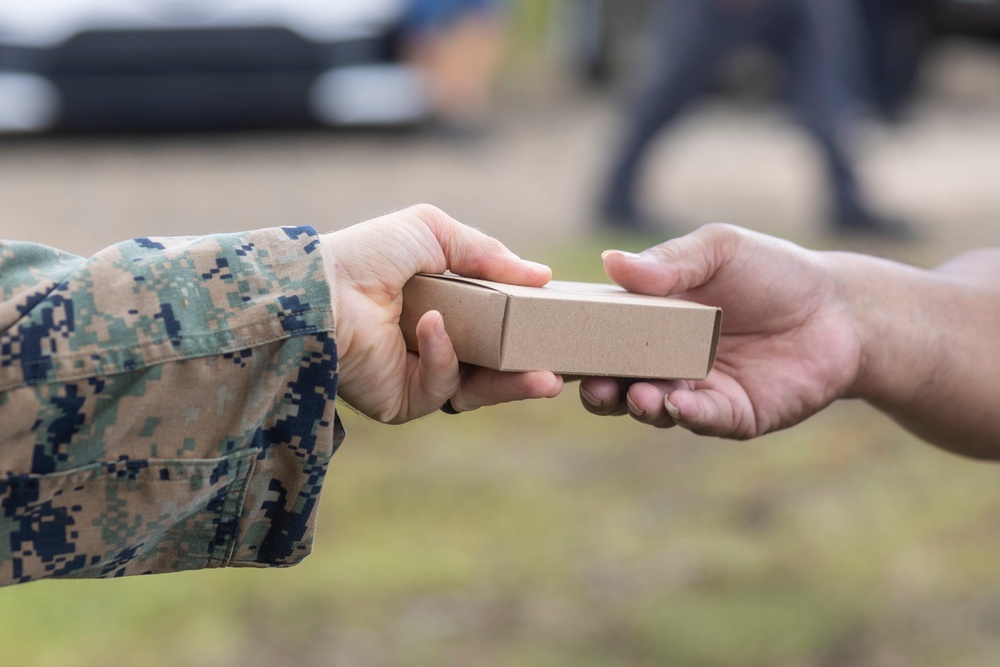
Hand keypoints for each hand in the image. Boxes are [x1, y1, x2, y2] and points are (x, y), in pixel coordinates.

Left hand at [321, 204, 562, 423]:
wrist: (320, 288)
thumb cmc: (368, 254)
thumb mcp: (432, 230)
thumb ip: (485, 251)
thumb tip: (541, 276)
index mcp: (439, 308)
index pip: (492, 326)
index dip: (524, 328)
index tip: (557, 326)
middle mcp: (431, 345)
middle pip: (493, 366)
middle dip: (530, 369)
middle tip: (564, 370)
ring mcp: (417, 376)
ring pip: (478, 388)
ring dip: (512, 383)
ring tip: (546, 378)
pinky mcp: (402, 401)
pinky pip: (440, 386)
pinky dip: (444, 355)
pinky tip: (433, 325)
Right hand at [579, 224, 860, 438]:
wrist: (840, 309)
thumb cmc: (773, 272)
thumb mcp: (719, 250)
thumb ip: (669, 261)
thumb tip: (612, 264)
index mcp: (651, 321)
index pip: (602, 337)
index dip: (577, 345)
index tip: (557, 347)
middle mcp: (664, 361)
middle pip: (616, 381)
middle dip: (598, 388)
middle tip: (593, 385)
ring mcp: (696, 391)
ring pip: (652, 406)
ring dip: (638, 404)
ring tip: (638, 394)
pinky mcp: (732, 415)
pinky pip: (701, 419)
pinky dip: (685, 414)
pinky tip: (678, 404)